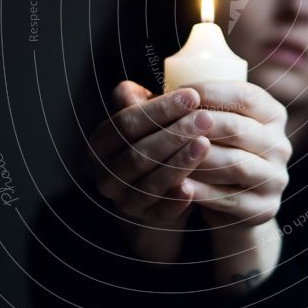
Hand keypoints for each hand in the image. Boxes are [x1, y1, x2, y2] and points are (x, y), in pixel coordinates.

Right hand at [87, 80, 212, 263]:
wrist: (158, 188)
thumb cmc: (155, 141)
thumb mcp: (145, 120)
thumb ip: (140, 103)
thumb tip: (131, 88)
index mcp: (101, 143)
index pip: (126, 123)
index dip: (159, 109)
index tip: (192, 95)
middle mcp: (106, 173)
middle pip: (137, 153)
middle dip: (174, 134)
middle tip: (206, 118)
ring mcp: (124, 199)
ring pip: (149, 182)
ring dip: (178, 163)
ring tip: (205, 144)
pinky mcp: (145, 219)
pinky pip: (160, 211)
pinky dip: (175, 200)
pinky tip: (194, 187)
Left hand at [183, 81, 292, 294]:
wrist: (234, 198)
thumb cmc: (213, 147)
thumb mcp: (204, 120)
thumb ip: (174, 102)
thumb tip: (124, 91)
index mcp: (273, 114)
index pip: (245, 95)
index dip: (210, 92)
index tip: (177, 93)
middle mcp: (280, 144)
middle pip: (237, 129)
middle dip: (197, 125)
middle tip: (166, 125)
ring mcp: (275, 178)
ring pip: (234, 164)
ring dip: (197, 158)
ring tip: (167, 154)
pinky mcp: (264, 208)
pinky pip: (230, 199)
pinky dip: (202, 190)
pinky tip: (178, 183)